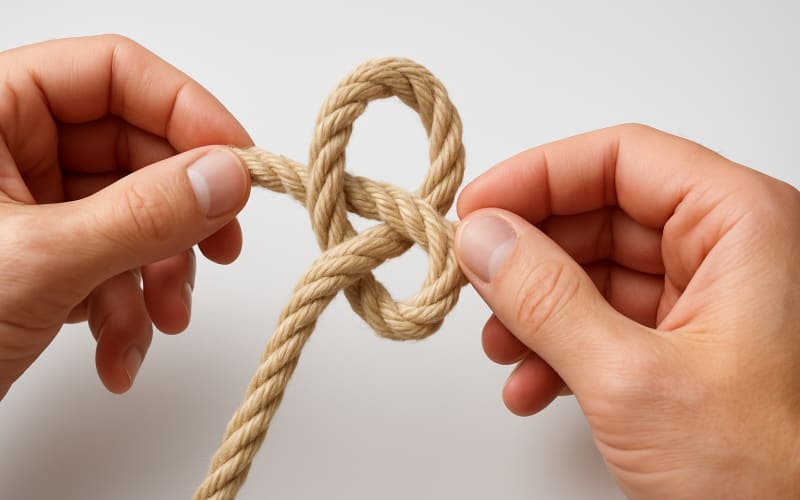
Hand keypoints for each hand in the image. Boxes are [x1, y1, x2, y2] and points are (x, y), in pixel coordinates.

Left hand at [0, 35, 251, 397]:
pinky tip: (119, 352)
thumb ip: (142, 214)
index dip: (186, 111)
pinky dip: (129, 310)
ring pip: (136, 215)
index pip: (112, 72)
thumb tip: (227, 176)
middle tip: (221, 247)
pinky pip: (115, 263)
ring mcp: (30, 206)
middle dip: (181, 215)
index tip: (237, 164)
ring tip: (162, 322)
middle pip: (135, 150)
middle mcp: (11, 151)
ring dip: (161, 274)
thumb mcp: (39, 263)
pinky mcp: (45, 257)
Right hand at [454, 124, 799, 498]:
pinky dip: (562, 349)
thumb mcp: (633, 379)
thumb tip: (485, 239)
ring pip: (599, 274)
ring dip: (537, 310)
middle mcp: (731, 253)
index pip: (621, 159)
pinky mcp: (692, 349)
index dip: (538, 176)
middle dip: (530, 256)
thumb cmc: (773, 476)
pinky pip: (610, 323)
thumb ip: (547, 300)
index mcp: (743, 225)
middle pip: (603, 215)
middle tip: (475, 281)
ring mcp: (711, 304)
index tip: (477, 208)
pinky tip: (532, 385)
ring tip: (501, 348)